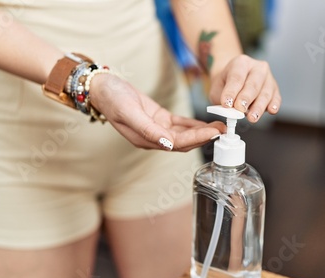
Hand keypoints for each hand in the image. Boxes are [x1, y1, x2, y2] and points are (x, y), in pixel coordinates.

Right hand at [89, 74, 224, 151]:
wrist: (102, 87)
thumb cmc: (111, 98)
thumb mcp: (128, 111)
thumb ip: (147, 129)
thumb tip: (167, 144)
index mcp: (146, 139)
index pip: (177, 143)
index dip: (196, 139)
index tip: (213, 133)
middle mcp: (153, 138)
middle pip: (184, 142)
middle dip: (204, 137)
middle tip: (223, 131)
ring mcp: (157, 129)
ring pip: (184, 134)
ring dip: (201, 132)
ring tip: (219, 127)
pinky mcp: (159, 119)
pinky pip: (180, 124)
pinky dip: (193, 125)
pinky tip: (205, 124)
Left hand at [209, 55, 280, 122]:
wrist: (235, 81)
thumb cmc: (226, 84)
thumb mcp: (217, 88)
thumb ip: (221, 97)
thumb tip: (230, 109)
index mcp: (241, 62)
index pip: (237, 77)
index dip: (231, 91)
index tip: (226, 104)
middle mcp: (257, 67)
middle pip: (253, 84)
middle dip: (246, 98)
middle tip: (240, 109)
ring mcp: (268, 78)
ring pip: (265, 93)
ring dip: (259, 107)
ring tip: (252, 117)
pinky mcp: (275, 89)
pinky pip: (276, 97)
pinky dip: (274, 105)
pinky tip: (271, 110)